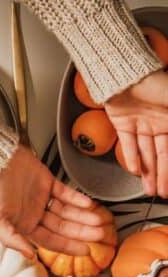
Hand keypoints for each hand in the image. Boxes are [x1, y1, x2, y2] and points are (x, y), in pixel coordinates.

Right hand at [0, 146, 105, 256]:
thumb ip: (11, 240)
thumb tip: (30, 256)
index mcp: (23, 226)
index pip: (50, 240)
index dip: (67, 246)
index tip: (85, 250)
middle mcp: (34, 215)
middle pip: (63, 227)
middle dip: (81, 232)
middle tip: (100, 235)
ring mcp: (41, 199)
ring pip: (67, 211)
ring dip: (84, 216)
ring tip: (100, 220)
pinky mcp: (47, 183)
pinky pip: (66, 193)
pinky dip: (78, 199)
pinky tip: (89, 204)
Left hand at [106, 71, 167, 197]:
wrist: (125, 72)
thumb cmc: (155, 82)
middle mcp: (159, 123)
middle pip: (161, 155)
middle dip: (162, 176)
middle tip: (162, 193)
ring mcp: (141, 124)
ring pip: (146, 153)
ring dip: (148, 172)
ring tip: (149, 189)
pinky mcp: (123, 123)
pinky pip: (128, 145)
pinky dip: (131, 158)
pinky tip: (134, 171)